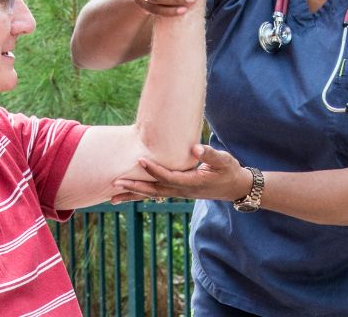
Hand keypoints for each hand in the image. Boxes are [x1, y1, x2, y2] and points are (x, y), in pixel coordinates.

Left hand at [110, 144, 252, 203]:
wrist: (235, 186)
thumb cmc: (230, 171)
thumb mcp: (224, 161)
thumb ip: (211, 154)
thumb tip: (196, 148)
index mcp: (192, 183)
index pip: (168, 177)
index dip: (154, 170)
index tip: (140, 160)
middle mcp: (182, 191)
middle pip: (154, 190)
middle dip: (135, 187)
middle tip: (115, 183)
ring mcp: (179, 192)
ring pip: (152, 195)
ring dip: (133, 195)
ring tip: (112, 197)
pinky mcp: (178, 191)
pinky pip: (156, 194)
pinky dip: (141, 194)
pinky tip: (129, 194)